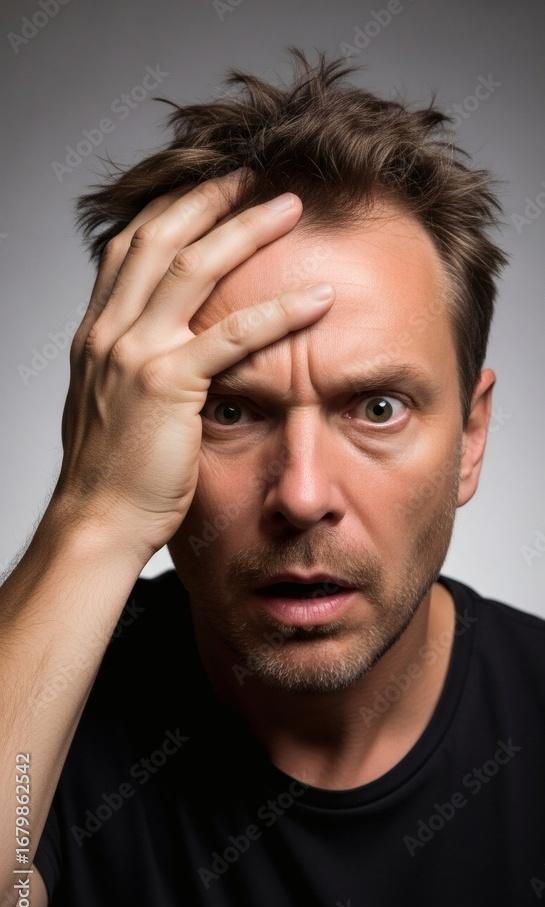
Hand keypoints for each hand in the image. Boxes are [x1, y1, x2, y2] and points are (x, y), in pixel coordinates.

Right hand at [54, 171, 334, 561]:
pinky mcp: (168, 385)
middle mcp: (110, 330)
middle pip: (161, 238)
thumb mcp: (110, 403)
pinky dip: (279, 312)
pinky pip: (232, 336)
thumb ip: (129, 365)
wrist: (96, 519)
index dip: (170, 209)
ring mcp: (135, 353)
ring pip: (194, 268)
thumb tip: (157, 348)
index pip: (130, 247)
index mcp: (97, 331)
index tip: (209, 189)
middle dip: (210, 198)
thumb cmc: (110, 471)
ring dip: (247, 231)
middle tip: (254, 175)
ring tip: (291, 209)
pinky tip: (317, 299)